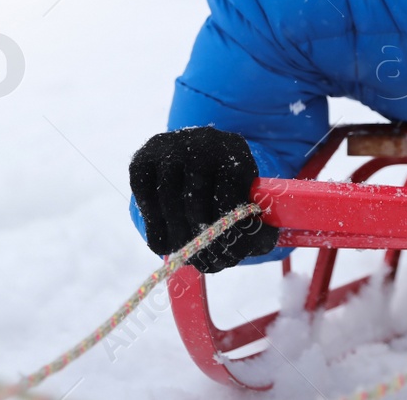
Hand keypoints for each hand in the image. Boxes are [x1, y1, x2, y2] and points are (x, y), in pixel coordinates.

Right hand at [128, 126, 278, 272]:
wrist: (194, 153)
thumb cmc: (225, 184)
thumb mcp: (246, 195)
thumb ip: (257, 223)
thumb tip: (264, 242)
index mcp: (234, 151)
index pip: (229, 199)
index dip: (229, 235)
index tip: (230, 259)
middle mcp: (200, 143)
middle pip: (195, 202)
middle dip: (200, 241)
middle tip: (204, 264)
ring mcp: (168, 147)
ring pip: (167, 199)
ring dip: (175, 237)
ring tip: (184, 256)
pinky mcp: (142, 157)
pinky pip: (143, 192)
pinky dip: (153, 222)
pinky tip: (163, 243)